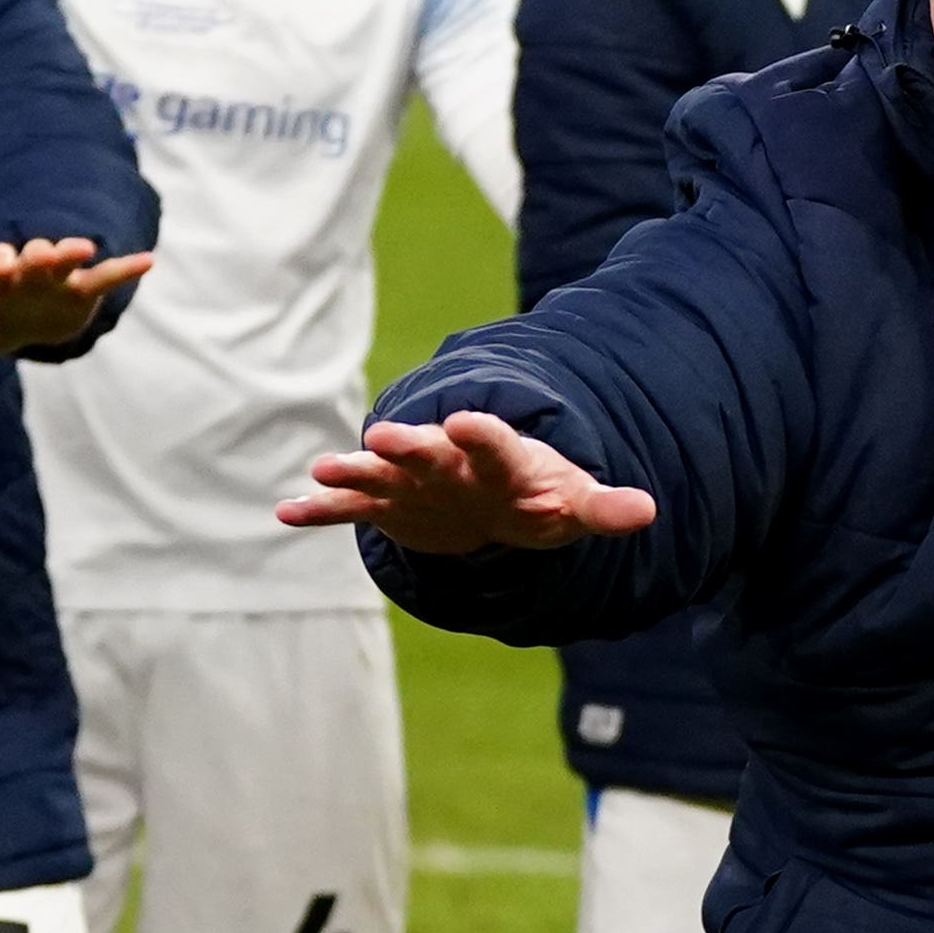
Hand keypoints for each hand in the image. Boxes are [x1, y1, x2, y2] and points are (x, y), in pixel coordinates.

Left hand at [0, 236, 151, 354]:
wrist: (19, 320)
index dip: (0, 262)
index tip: (2, 264)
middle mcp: (29, 270)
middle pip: (35, 257)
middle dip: (39, 255)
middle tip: (43, 252)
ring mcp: (59, 278)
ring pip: (68, 262)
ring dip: (73, 254)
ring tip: (84, 249)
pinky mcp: (83, 291)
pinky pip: (106, 279)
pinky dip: (125, 269)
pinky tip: (148, 260)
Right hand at [274, 408, 656, 551]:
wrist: (497, 492)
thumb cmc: (540, 495)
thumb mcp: (573, 504)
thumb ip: (603, 507)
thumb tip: (646, 511)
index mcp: (501, 460)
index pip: (496, 443)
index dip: (482, 433)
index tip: (464, 420)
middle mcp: (451, 463)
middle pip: (431, 452)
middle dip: (408, 445)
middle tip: (384, 434)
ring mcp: (415, 482)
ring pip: (382, 475)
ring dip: (354, 472)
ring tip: (322, 470)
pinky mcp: (389, 505)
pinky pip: (352, 509)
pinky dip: (323, 511)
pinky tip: (287, 512)